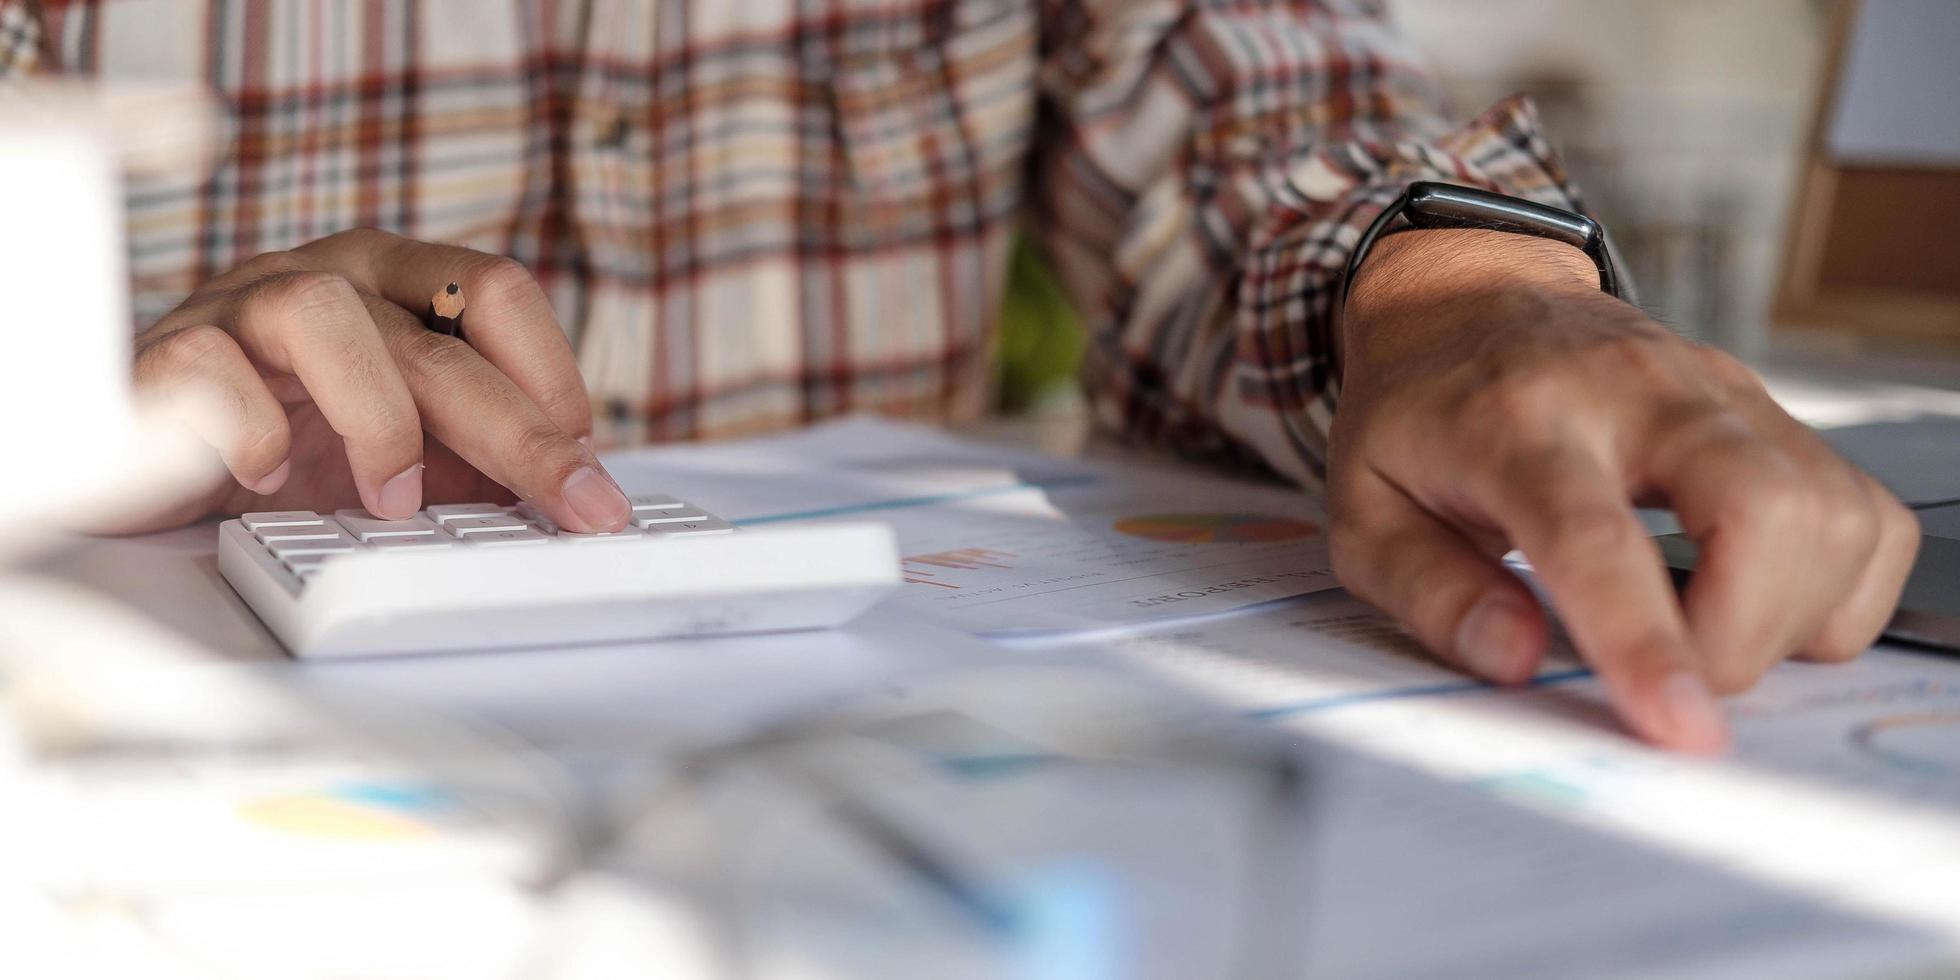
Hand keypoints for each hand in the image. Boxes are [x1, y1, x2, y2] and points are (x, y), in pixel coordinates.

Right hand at [129, 229, 631, 533]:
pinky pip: (212, 369)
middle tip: (574, 505)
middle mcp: (330, 275)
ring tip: (390, 499)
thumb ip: (477, 454)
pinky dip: (253, 429)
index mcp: (398, 281)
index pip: (498, 291)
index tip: (590, 468)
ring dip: (377, 419)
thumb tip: (574, 494)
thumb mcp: (406, 446)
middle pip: (439, 332)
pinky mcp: (169, 352)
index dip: (554, 378)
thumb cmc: (291, 435)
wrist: (153, 447)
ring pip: (324, 313)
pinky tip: (270, 475)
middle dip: (521, 432)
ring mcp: (244, 304)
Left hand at [1327, 228, 1918, 752]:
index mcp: (1517, 423)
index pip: (1597, 538)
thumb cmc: (1415, 415)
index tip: (1680, 727)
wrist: (1463, 299)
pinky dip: (1835, 583)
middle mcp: (1637, 394)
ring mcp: (1720, 391)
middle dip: (1745, 634)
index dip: (1646, 640)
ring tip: (1700, 626)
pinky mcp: (1770, 407)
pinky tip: (1754, 592)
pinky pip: (1862, 512)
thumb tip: (1515, 661)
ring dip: (1790, 615)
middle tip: (1678, 674)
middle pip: (1762, 510)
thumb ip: (1430, 593)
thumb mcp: (1362, 511)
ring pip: (1830, 511)